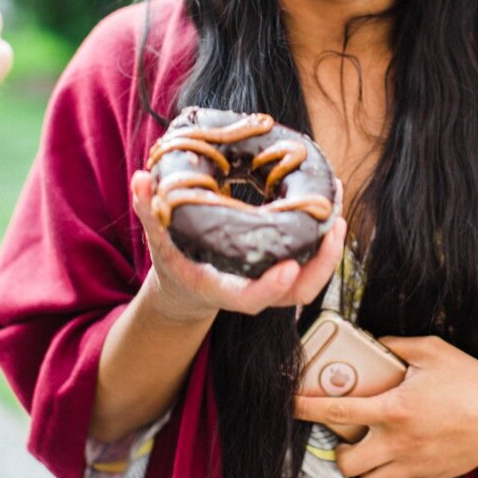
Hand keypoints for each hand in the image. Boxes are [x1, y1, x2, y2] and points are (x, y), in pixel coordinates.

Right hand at [131, 168, 346, 323]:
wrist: (191, 281)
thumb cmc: (176, 258)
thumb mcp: (159, 238)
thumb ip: (149, 211)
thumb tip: (140, 179)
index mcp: (222, 287)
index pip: (250, 298)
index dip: (269, 287)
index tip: (288, 269)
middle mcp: (253, 290)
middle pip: (297, 291)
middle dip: (321, 264)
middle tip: (333, 226)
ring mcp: (274, 283)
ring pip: (312, 278)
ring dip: (331, 248)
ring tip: (337, 208)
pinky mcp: (287, 268)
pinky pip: (313, 259)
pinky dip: (326, 235)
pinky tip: (331, 201)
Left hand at [294, 335, 477, 477]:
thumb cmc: (473, 381)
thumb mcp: (434, 351)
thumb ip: (399, 346)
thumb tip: (376, 343)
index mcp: (394, 409)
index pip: (337, 411)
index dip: (306, 408)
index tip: (291, 404)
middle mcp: (398, 442)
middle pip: (347, 462)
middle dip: (342, 449)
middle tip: (351, 434)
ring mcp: (413, 464)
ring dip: (365, 468)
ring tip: (374, 450)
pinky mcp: (430, 477)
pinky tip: (398, 463)